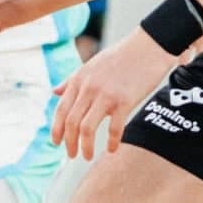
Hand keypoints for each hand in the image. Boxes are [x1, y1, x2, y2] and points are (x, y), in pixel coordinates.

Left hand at [49, 28, 181, 160]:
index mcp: (79, 79)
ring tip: (87, 156)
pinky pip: (114, 128)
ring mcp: (106, 95)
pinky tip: (112, 149)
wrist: (148, 46)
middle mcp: (89, 88)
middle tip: (72, 154)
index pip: (61, 109)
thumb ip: (72, 80)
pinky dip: (111, 142)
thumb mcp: (91, 64)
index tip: (56, 143)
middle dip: (69, 143)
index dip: (56, 129)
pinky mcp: (125, 101)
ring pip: (87, 128)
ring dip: (85, 147)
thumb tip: (54, 92)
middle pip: (71, 122)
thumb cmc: (121, 56)